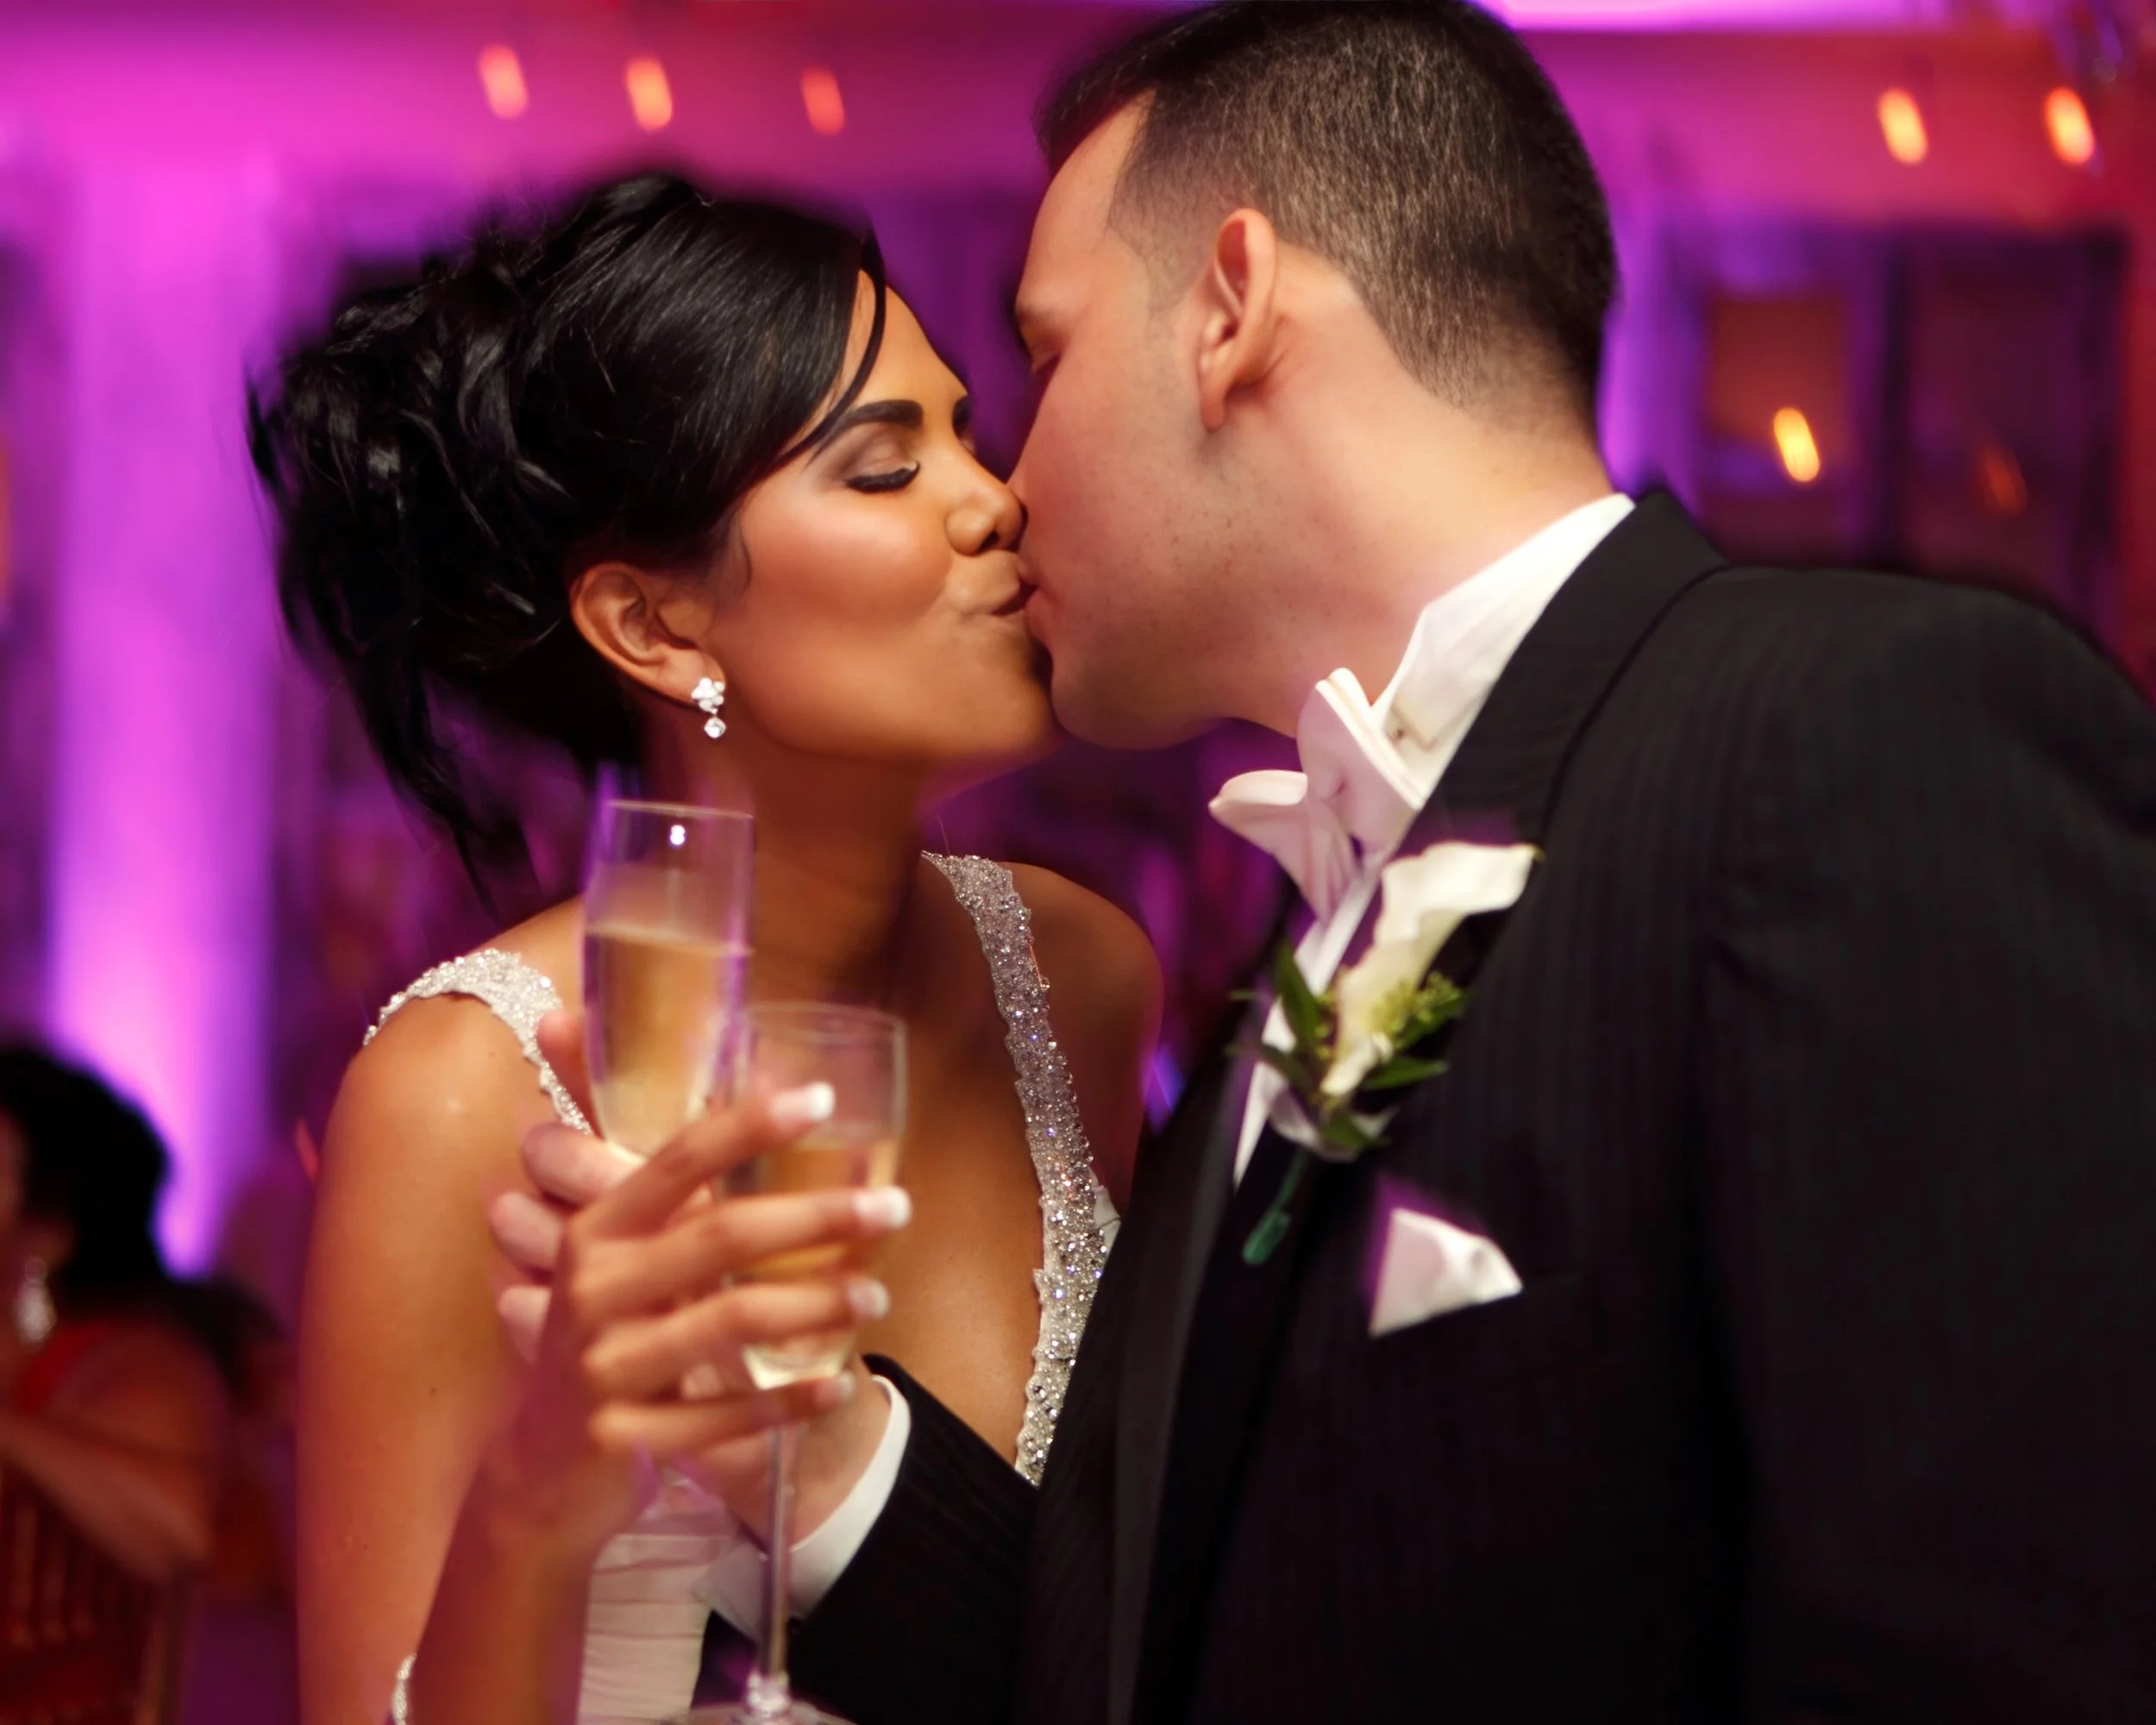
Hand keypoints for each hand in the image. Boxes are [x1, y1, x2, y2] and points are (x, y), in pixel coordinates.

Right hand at [486, 1010, 907, 1545]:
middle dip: (818, 1215)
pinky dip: (790, 1399)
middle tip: (893, 1208)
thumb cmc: (601, 1341)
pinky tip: (838, 1385)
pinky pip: (725, 1416)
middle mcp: (591, 1290)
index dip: (748, 1124)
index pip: (677, 1160)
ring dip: (819, 1305)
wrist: (541, 1472)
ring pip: (733, 1320)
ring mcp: (603, 1368)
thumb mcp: (613, 1266)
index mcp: (594, 1233)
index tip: (823, 1100)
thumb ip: (670, 1197)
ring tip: (876, 1295)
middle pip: (722, 1234)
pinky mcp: (623, 1438)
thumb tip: (761, 1090)